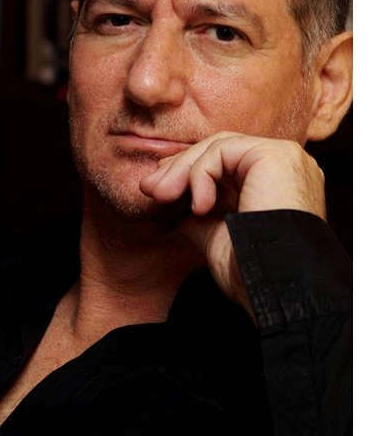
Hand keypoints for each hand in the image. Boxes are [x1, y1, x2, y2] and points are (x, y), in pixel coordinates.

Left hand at [139, 132, 325, 320]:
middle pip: (221, 152)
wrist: (275, 288)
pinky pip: (222, 151)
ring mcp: (284, 158)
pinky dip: (201, 174)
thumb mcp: (218, 237)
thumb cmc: (251, 273)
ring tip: (161, 195)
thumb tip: (175, 207)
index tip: (158, 191)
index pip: (227, 164)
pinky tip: (199, 206)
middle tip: (150, 188)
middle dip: (180, 168)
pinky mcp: (275, 155)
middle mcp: (285, 168)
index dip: (190, 173)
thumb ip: (201, 215)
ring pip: (219, 147)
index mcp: (277, 185)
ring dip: (183, 170)